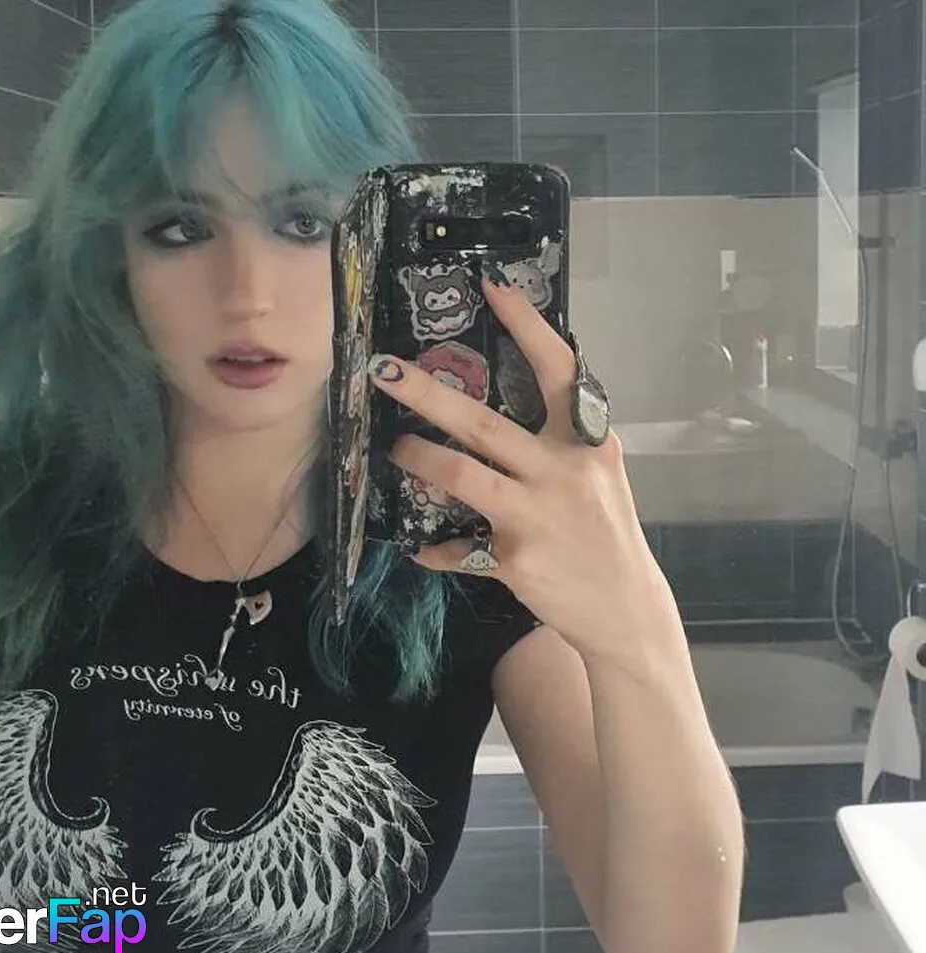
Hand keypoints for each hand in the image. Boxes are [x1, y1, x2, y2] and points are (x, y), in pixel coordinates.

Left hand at [367, 269, 675, 662]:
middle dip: (426, 393)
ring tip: (396, 450)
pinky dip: (436, 549)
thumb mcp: (597, 474)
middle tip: (383, 370)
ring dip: (417, 459)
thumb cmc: (606, 532)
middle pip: (483, 422)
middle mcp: (561, 471)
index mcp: (586, 440)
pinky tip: (421, 548)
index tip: (489, 286)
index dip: (524, 325)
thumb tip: (509, 402)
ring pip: (460, 475)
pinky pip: (458, 549)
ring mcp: (536, 515)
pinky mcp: (514, 559)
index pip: (557, 369)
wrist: (626, 610)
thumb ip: (560, 439)